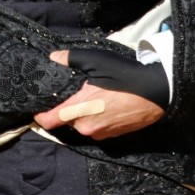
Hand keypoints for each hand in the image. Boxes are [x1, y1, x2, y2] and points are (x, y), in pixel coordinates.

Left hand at [34, 50, 165, 140]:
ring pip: (81, 125)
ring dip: (82, 114)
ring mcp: (101, 134)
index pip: (49, 121)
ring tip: (92, 97)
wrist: (157, 93)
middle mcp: (86, 126)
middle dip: (67, 109)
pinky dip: (95, 118)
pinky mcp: (113, 136)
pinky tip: (104, 105)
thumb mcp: (95, 61)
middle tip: (74, 93)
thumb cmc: (123, 76)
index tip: (38, 107)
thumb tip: (53, 57)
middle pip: (66, 121)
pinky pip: (96, 128)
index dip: (40, 115)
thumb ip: (70, 59)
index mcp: (78, 110)